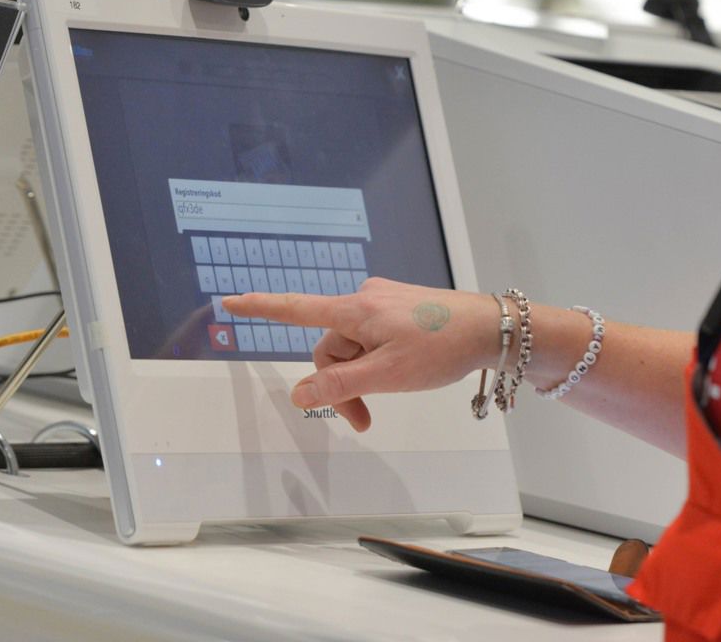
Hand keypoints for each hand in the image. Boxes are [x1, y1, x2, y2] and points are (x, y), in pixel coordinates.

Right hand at [224, 278, 499, 430]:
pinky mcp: (399, 309)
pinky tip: (403, 372)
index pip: (297, 309)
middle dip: (340, 384)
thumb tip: (298, 394)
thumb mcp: (387, 375)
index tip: (230, 300)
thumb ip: (340, 386)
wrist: (491, 328)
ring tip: (390, 395)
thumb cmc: (442, 346)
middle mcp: (364, 299)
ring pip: (353, 348)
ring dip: (362, 377)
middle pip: (330, 348)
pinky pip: (373, 340)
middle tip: (363, 420)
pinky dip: (377, 362)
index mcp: (356, 309)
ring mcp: (383, 302)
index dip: (261, 308)